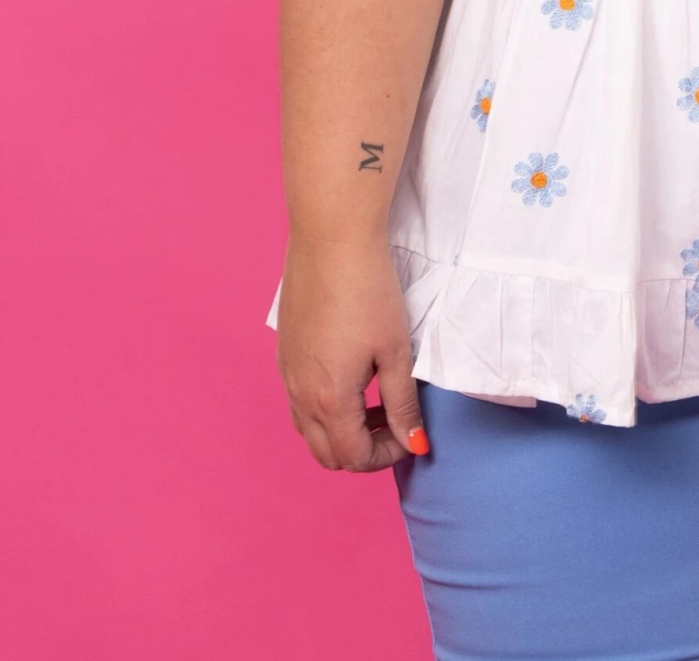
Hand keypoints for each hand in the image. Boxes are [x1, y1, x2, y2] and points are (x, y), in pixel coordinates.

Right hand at [276, 235, 429, 469]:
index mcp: (328, 400)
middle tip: (393, 420)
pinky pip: (298, 398)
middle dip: (362, 448)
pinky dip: (324, 405)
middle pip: (326, 453)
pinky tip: (350, 372)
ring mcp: (287, 372)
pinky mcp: (284, 350)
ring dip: (341, 428)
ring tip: (374, 396)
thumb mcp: (396, 351)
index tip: (412, 433)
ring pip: (309, 428)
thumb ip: (402, 403)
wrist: (331, 240)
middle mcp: (299, 394)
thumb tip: (414, 444)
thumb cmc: (369, 292)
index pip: (354, 457)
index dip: (388, 454)